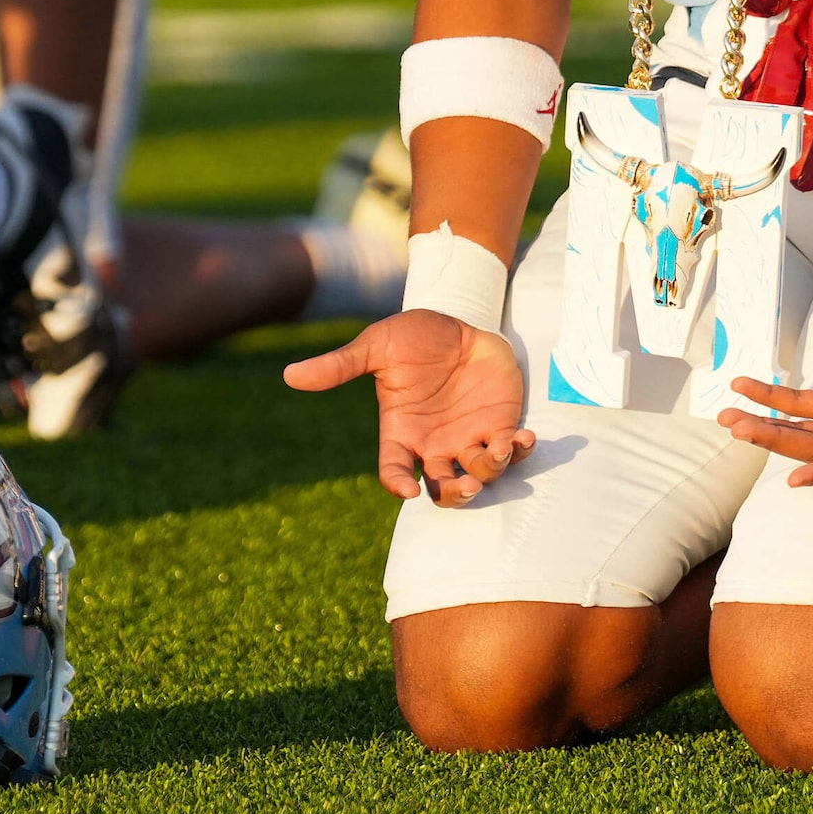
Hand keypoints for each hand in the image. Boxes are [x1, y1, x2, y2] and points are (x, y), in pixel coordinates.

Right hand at [284, 309, 535, 504]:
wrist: (458, 318)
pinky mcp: (499, 425)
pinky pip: (511, 453)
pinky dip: (520, 453)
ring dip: (490, 472)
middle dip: (456, 495)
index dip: (399, 484)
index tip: (407, 489)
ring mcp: (469, 438)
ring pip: (480, 476)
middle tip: (464, 486)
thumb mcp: (376, 346)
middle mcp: (435, 445)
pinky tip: (523, 440)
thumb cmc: (412, 336)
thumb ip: (341, 365)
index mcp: (402, 433)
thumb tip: (289, 374)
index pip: (395, 471)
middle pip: (443, 490)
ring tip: (499, 449)